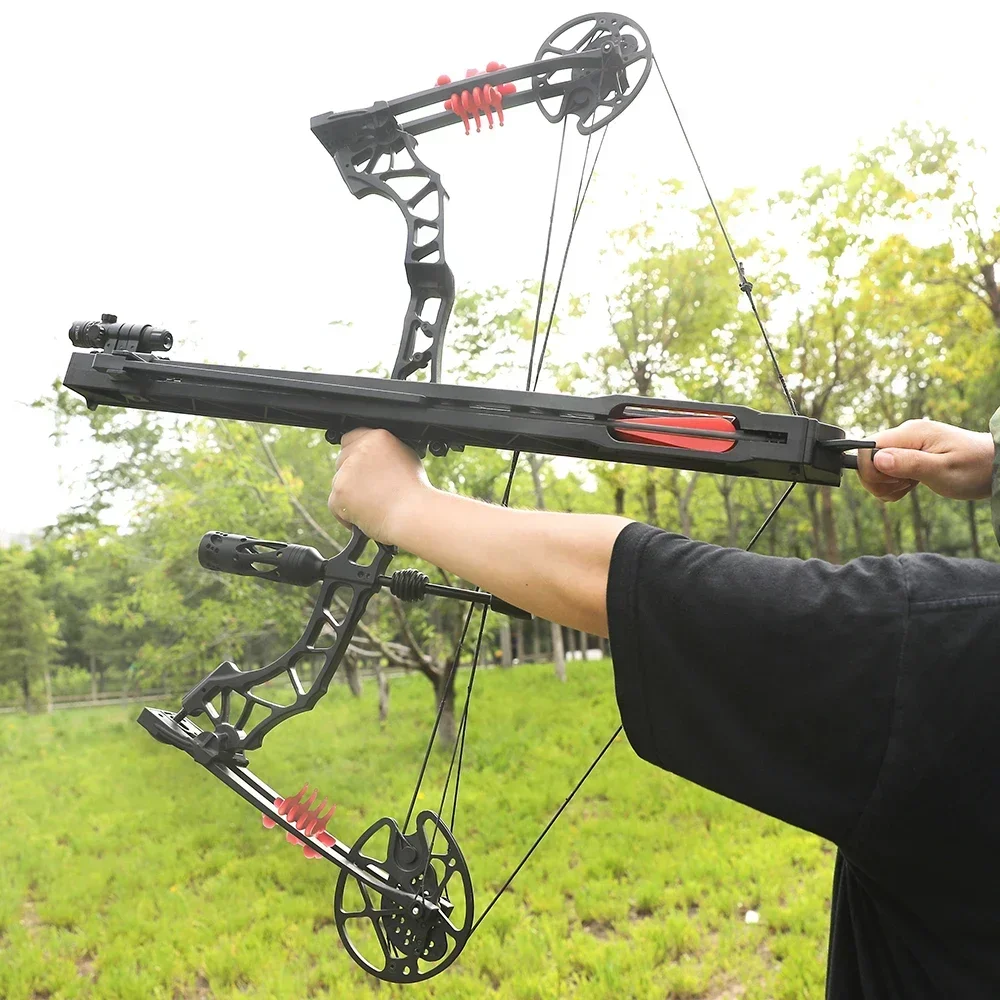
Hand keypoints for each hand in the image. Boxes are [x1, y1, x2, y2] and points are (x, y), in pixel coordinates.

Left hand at [328, 428, 431, 542]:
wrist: (413, 514)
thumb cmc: (414, 491)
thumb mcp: (406, 458)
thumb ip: (384, 451)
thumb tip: (372, 455)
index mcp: (378, 437)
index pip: (350, 438)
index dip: (355, 454)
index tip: (361, 467)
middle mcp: (360, 450)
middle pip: (341, 460)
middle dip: (351, 475)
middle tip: (370, 490)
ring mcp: (346, 471)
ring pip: (338, 482)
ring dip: (349, 495)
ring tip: (373, 504)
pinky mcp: (338, 492)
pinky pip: (335, 504)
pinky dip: (346, 514)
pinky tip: (366, 516)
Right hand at [856, 419, 994, 502]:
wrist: (994, 465)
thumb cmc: (975, 467)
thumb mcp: (943, 470)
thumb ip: (909, 463)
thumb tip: (877, 460)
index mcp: (910, 434)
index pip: (867, 448)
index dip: (870, 470)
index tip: (892, 482)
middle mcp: (904, 435)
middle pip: (867, 459)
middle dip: (879, 481)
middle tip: (906, 486)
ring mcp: (906, 445)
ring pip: (875, 468)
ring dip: (887, 485)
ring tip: (911, 486)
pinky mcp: (908, 455)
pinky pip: (886, 472)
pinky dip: (893, 485)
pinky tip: (911, 486)